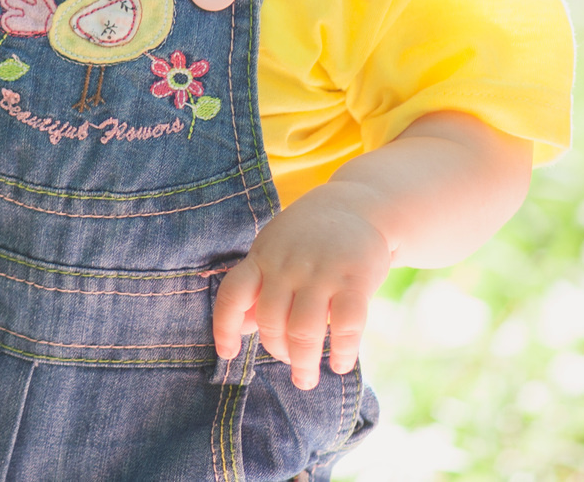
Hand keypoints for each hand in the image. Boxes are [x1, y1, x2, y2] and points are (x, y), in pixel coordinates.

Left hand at [210, 185, 393, 389]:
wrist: (358, 205)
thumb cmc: (308, 238)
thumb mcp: (274, 251)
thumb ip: (259, 287)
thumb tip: (240, 328)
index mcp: (262, 258)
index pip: (233, 295)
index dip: (225, 327)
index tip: (227, 354)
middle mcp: (287, 265)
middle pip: (270, 320)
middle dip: (277, 351)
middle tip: (290, 367)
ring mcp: (321, 271)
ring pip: (303, 329)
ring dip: (303, 361)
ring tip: (306, 379)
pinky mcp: (356, 278)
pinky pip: (346, 324)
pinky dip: (342, 351)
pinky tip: (340, 365)